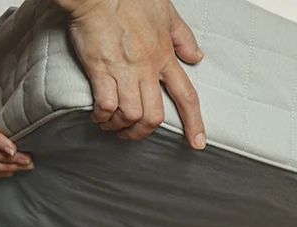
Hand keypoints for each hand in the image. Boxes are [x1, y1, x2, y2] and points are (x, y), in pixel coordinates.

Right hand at [65, 0, 206, 149]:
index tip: (197, 143)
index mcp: (165, 57)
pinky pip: (106, 106)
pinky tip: (98, 115)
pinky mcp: (101, 70)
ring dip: (121, 126)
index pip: (186, 96)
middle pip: (155, 116)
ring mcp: (124, 70)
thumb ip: (182, 36)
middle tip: (133, 132)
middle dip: (144, 131)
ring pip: (132, 115)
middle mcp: (147, 69)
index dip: (194, 122)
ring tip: (112, 124)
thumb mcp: (166, 13)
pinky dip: (102, 116)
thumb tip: (196, 56)